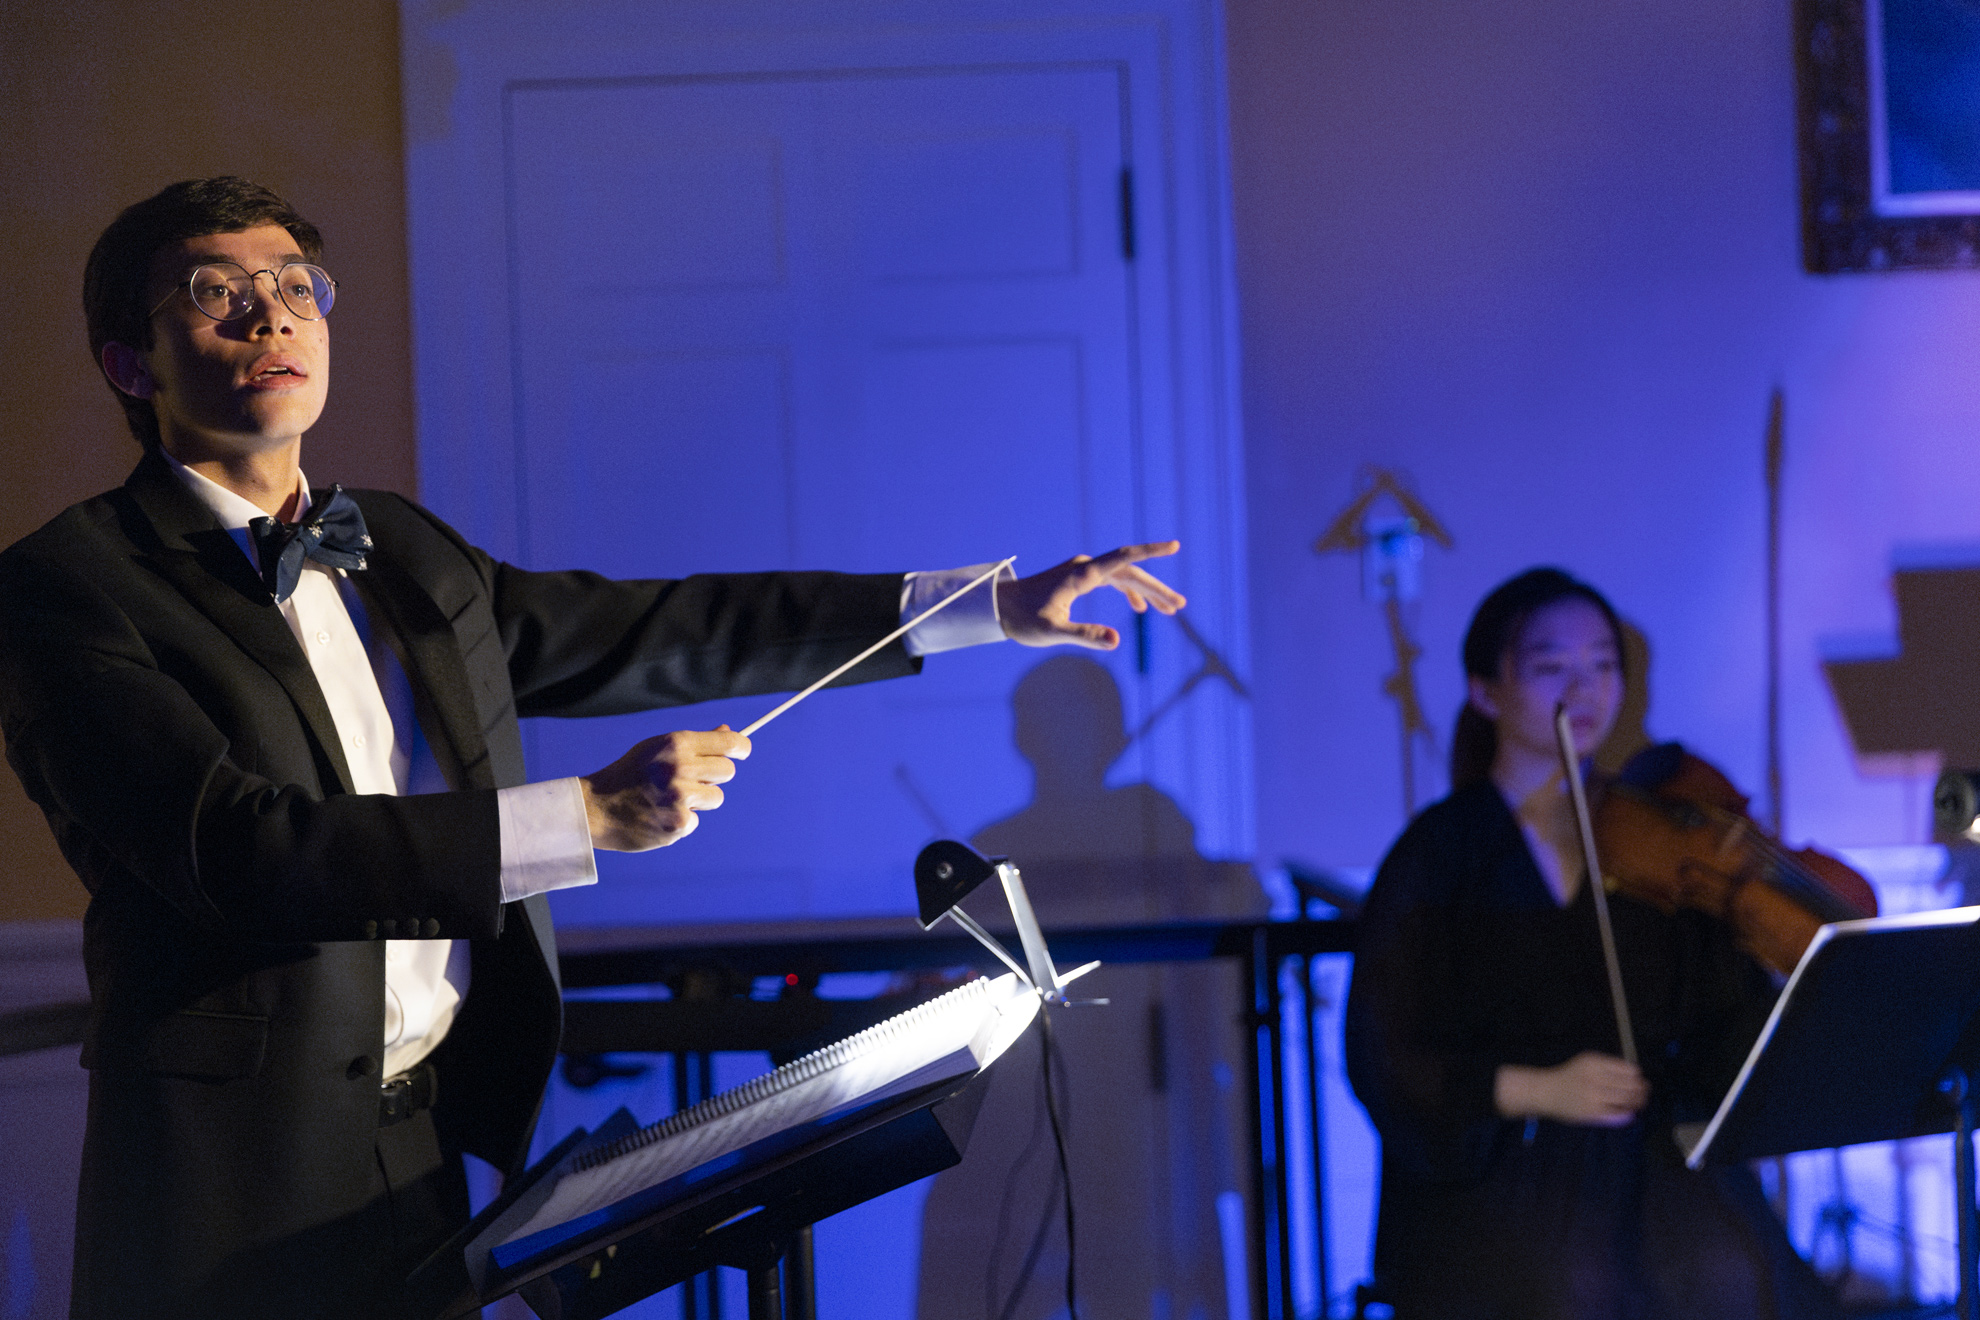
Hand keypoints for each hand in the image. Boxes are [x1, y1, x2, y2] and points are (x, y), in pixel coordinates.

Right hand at [580, 726, 750, 851]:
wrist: (594, 807)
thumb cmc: (629, 774)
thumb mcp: (656, 749)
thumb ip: (694, 743)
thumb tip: (729, 732)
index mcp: (676, 744)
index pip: (729, 743)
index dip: (740, 748)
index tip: (741, 752)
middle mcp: (680, 768)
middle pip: (727, 771)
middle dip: (715, 776)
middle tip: (693, 780)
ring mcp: (679, 797)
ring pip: (716, 798)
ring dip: (700, 800)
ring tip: (669, 798)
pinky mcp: (677, 824)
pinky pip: (696, 820)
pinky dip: (681, 820)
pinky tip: (658, 816)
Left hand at [996, 540, 1185, 648]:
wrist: (998, 607)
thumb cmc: (1022, 619)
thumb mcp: (1053, 632)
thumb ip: (1084, 636)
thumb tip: (1117, 642)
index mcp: (1082, 575)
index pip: (1124, 558)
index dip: (1151, 552)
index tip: (1175, 546)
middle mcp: (1085, 567)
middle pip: (1130, 571)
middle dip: (1156, 588)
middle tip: (1179, 606)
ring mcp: (1082, 571)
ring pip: (1123, 576)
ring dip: (1146, 591)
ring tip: (1169, 610)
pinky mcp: (1078, 579)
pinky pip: (1112, 580)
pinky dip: (1128, 591)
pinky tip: (1139, 608)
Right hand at [1495, 1052, 1646, 1126]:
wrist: (1546, 1091)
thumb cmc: (1569, 1076)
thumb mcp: (1586, 1063)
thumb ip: (1608, 1067)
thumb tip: (1635, 1076)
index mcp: (1595, 1062)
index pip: (1628, 1069)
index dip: (1637, 1076)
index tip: (1639, 1080)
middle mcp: (1595, 1077)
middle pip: (1630, 1084)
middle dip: (1642, 1089)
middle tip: (1645, 1092)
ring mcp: (1594, 1095)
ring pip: (1626, 1099)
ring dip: (1638, 1101)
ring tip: (1641, 1102)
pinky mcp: (1593, 1111)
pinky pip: (1617, 1112)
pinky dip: (1627, 1112)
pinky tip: (1629, 1112)